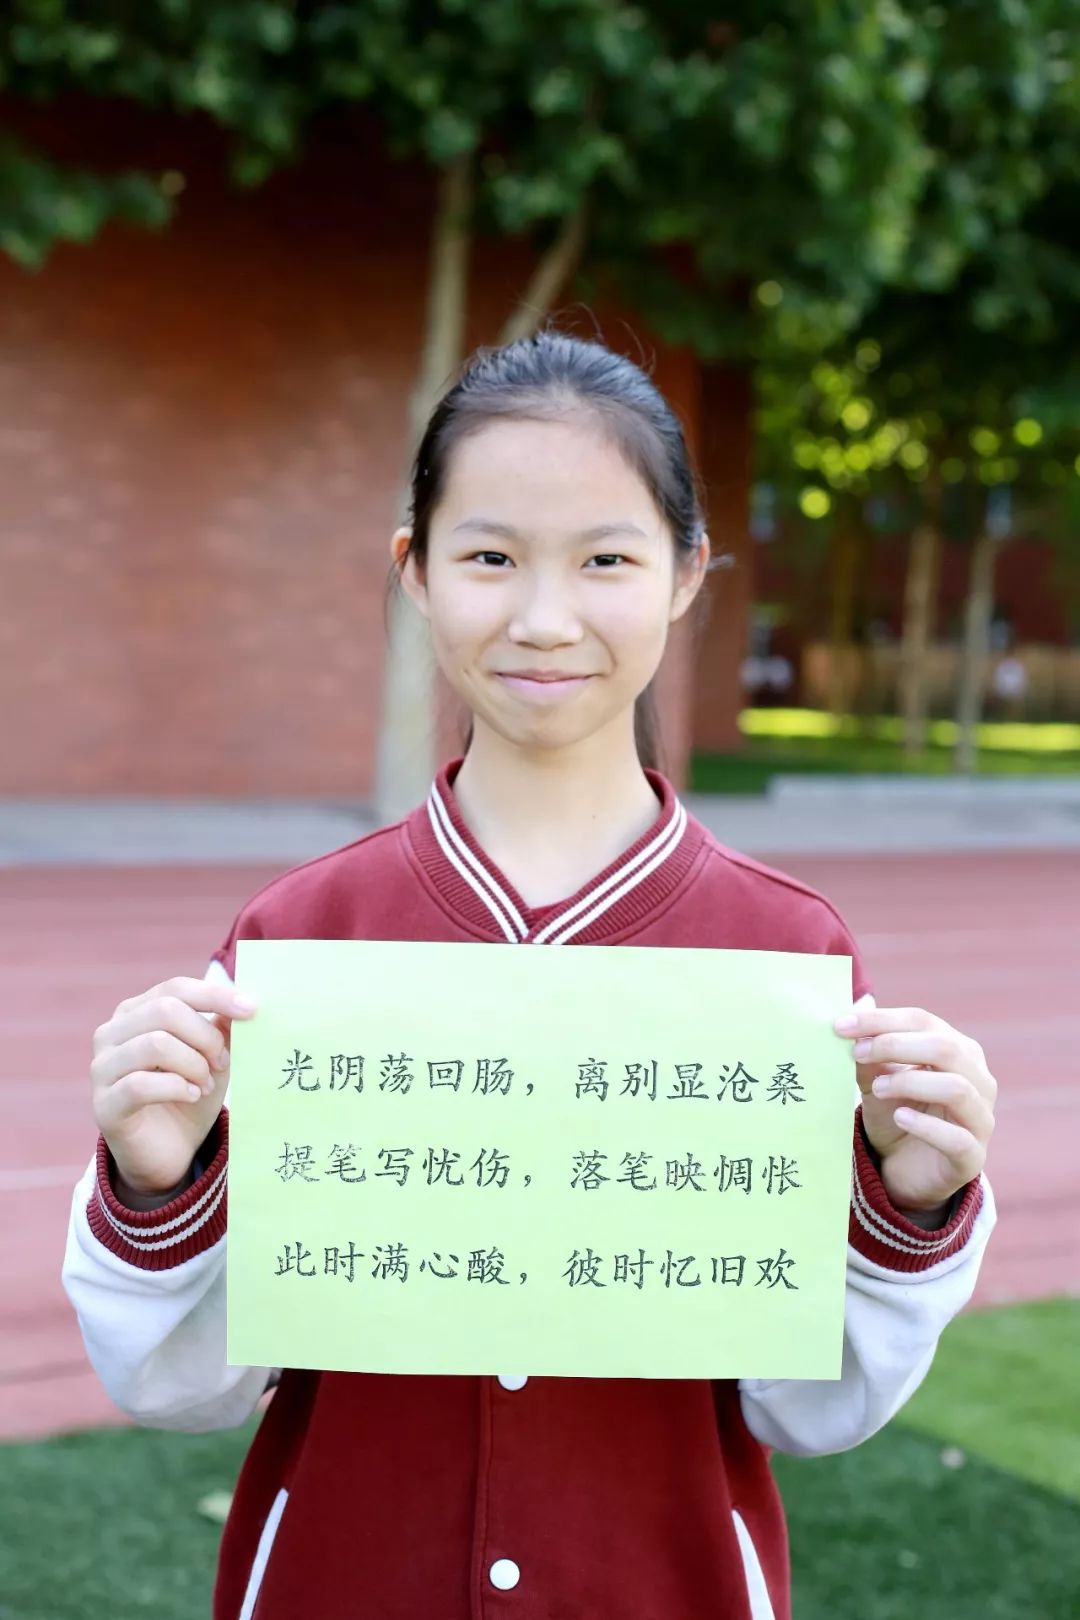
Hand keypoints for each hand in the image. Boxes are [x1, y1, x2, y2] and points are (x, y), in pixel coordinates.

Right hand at [91, 976, 256, 1197]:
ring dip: (193, 1064)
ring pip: (154, 1044)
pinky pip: (140, 1084)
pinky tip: (192, 1096)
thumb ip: (222, 1027)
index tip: (251, 1010)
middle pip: (165, 1010)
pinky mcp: (104, 1104)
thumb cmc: (190, 1094)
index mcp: (136, 1012)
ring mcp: (102, 1068)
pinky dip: (176, 1088)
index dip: (215, 995)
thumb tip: (242, 1001)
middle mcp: (111, 1033)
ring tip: (206, 1085)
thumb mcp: (213, 1057)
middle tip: (222, 1062)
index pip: (176, 988)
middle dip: (205, 1036)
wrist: (170, 1151)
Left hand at [834, 994, 996, 1217]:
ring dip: (911, 1082)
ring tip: (879, 1087)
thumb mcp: (876, 1080)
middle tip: (857, 1053)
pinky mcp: (973, 1157)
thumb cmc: (896, 1115)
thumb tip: (852, 1015)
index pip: (923, 1021)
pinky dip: (926, 1126)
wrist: (904, 1170)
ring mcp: (980, 1119)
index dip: (882, 1020)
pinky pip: (958, 1138)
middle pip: (946, 1048)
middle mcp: (978, 1079)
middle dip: (896, 1045)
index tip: (841, 1026)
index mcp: (957, 1050)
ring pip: (958, 1088)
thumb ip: (868, 1053)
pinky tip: (900, 1117)